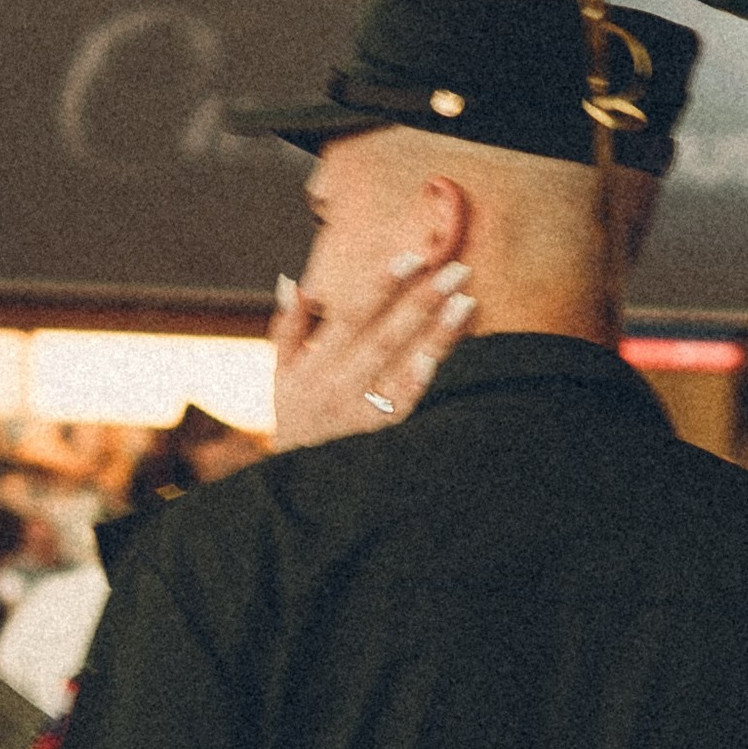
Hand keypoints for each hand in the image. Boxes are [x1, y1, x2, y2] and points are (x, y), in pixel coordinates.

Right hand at [270, 256, 474, 450]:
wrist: (297, 492)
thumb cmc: (297, 424)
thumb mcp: (281, 378)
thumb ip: (288, 329)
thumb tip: (293, 282)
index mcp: (314, 365)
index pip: (351, 315)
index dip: (382, 285)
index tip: (413, 257)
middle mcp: (335, 386)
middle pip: (383, 336)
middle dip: (421, 300)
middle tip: (456, 270)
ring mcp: (357, 415)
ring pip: (399, 367)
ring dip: (435, 335)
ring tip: (466, 304)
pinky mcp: (377, 439)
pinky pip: (402, 408)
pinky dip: (420, 383)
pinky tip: (444, 359)